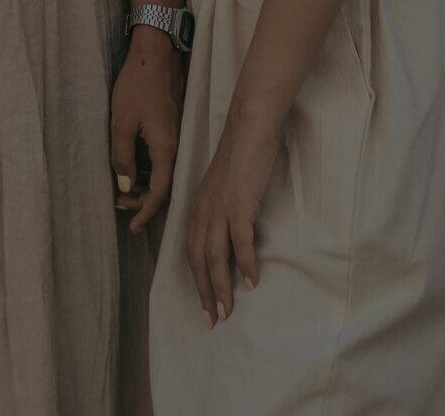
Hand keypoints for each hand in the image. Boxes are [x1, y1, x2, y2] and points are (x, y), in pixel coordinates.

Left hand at [110, 31, 183, 231]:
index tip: (133, 226)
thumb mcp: (121, 122)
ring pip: (163, 172)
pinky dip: (149, 169)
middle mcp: (176, 146)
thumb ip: (122, 157)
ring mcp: (176, 135)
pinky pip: (163, 158)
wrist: (155, 52)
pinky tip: (133, 166)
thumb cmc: (137, 84)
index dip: (146, 212)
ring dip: (144, 184)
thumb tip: (125, 186)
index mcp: (166, 148)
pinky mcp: (172, 126)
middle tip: (120, 203)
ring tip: (123, 189)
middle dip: (142, 200)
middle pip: (163, 185)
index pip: (160, 192)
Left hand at [187, 99, 281, 324]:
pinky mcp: (239, 202)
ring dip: (221, 287)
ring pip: (215, 256)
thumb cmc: (241, 153)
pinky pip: (240, 240)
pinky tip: (251, 282)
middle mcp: (204, 208)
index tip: (205, 305)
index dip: (197, 280)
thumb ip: (222, 208)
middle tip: (213, 321)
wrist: (249, 124)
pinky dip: (245, 264)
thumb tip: (231, 234)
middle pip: (199, 259)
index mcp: (198, 205)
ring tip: (228, 312)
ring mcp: (220, 206)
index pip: (192, 251)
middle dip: (205, 293)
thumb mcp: (224, 184)